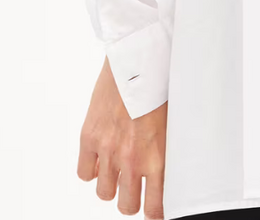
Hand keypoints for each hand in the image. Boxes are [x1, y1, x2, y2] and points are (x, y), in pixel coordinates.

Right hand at [77, 55, 167, 217]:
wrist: (138, 55)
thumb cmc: (163, 83)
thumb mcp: (175, 120)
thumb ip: (169, 149)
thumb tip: (175, 168)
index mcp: (157, 155)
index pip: (154, 207)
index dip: (154, 211)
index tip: (155, 208)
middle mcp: (131, 158)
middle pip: (126, 206)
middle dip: (132, 200)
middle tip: (136, 187)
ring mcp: (107, 149)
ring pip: (104, 193)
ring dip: (112, 184)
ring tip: (119, 168)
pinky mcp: (89, 136)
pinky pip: (84, 173)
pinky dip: (92, 169)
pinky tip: (102, 156)